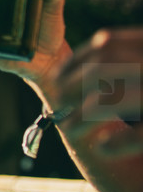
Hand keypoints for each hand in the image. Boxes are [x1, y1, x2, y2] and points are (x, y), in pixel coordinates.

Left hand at [56, 28, 142, 156]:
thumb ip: (132, 58)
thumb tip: (87, 58)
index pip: (109, 43)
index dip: (77, 60)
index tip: (57, 76)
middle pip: (103, 70)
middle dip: (72, 88)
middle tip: (58, 104)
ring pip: (115, 101)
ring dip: (83, 117)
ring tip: (70, 129)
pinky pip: (142, 134)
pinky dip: (118, 142)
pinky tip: (102, 148)